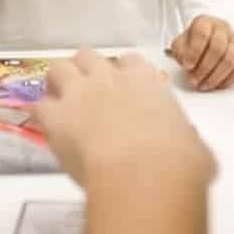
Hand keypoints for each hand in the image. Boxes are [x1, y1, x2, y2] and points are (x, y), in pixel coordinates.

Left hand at [34, 51, 214, 190]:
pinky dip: (43, 115)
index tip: (123, 91)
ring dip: (58, 83)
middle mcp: (109, 79)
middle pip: (87, 56)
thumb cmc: (179, 164)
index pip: (129, 61)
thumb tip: (187, 144)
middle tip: (87, 95)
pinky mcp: (56, 117)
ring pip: (57, 68)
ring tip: (62, 104)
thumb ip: (184, 136)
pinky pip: (39, 105)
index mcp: (145, 81)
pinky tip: (51, 130)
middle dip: (85, 72)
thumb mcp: (194, 145)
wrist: (145, 177)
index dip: (123, 74)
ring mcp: (79, 93)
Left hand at [169, 16, 233, 90]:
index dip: (194, 52)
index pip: (201, 34)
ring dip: (216, 76)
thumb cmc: (192, 43)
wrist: (205, 40)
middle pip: (217, 48)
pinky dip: (229, 79)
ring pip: (230, 60)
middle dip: (205, 68)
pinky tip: (218, 84)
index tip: (187, 66)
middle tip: (194, 80)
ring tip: (204, 85)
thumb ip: (180, 53)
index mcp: (204, 22)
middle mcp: (222, 28)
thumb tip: (188, 65)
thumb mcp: (179, 44)